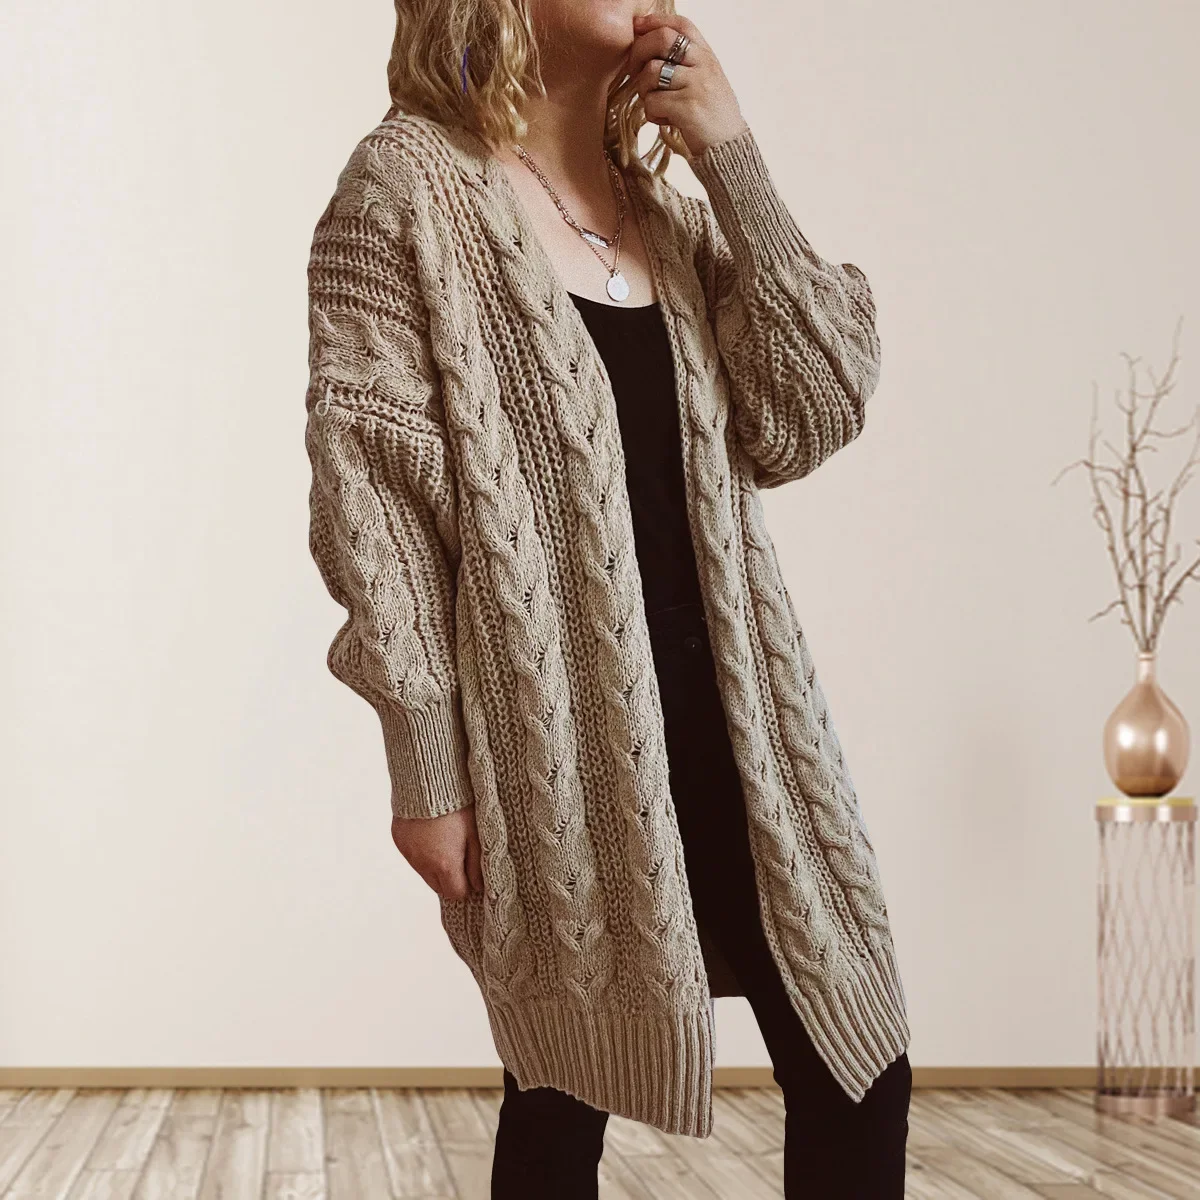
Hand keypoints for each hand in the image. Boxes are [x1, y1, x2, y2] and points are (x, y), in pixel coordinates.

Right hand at [391, 806, 483, 900]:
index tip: (472, 873)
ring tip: (445, 842)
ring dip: (435, 866)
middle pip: (438, 887)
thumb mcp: (475, 833)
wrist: (429, 781)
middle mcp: (423, 864)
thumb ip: (477, 864)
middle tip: (460, 858)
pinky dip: (422, 852)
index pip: (456, 894)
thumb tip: (479, 886)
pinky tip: (431, 833)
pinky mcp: (399, 841)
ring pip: (424, 873)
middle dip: (450, 879)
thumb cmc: (458, 805)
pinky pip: (412, 856)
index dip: (466, 886)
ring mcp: (409, 853)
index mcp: (445, 864)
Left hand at [625, 11, 748, 156]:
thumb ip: (687, 64)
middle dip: (639, 52)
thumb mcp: (707, 82)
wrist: (729, 149)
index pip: (681, 25)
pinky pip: (653, 102)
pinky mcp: (688, 108)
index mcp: (707, 56)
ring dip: (644, 90)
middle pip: (662, 39)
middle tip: (634, 71)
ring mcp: (697, 85)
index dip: (655, 21)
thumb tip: (651, 46)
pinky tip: (665, 120)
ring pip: (651, 72)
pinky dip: (652, 114)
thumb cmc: (713, 117)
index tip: (638, 27)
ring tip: (655, 103)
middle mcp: (704, 65)